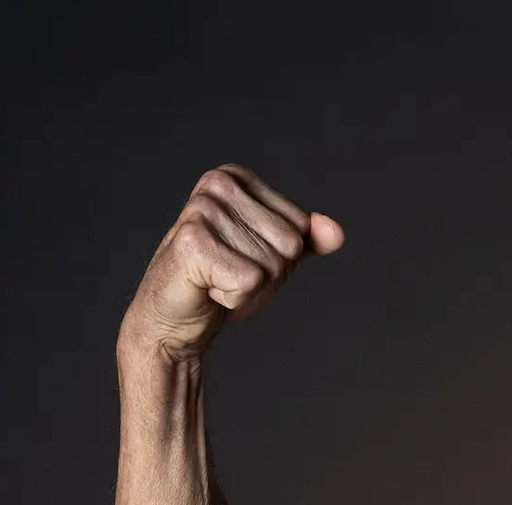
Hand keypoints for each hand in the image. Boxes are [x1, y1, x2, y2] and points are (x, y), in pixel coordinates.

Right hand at [119, 165, 343, 364]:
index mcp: (236, 177)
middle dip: (268, 271)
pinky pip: (250, 281)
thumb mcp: (274, 256)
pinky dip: (235, 298)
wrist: (175, 319)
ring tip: (215, 280)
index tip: (243, 256)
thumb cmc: (222, 281)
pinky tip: (207, 289)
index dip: (280, 254)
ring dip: (249, 286)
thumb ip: (308, 239)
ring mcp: (202, 211)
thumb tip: (336, 231)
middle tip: (228, 272)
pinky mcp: (192, 244)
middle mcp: (217, 185)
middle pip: (289, 243)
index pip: (300, 224)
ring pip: (272, 264)